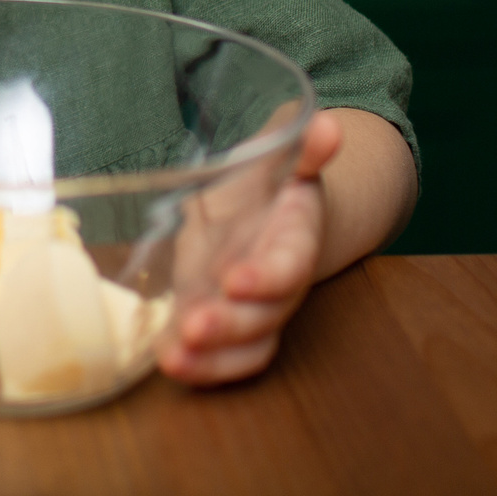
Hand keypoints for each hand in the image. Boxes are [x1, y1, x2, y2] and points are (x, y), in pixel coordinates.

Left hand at [158, 108, 345, 385]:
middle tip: (193, 327)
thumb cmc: (271, 187)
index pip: (288, 265)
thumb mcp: (282, 160)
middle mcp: (276, 286)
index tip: (236, 279)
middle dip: (229, 326)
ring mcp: (250, 312)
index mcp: (293, 241)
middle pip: (263, 317)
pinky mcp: (222, 326)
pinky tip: (167, 363)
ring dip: (210, 359)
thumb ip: (305, 148)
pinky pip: (219, 359)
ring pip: (244, 348)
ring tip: (173, 359)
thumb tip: (329, 127)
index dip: (266, 277)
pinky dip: (197, 368)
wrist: (274, 218)